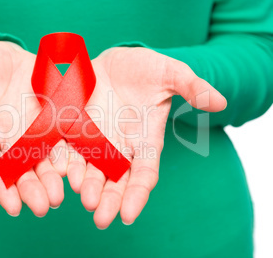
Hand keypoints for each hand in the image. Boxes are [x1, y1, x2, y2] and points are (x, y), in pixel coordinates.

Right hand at [0, 41, 68, 216]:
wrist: (6, 56)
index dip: (1, 186)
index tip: (12, 206)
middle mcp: (9, 140)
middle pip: (21, 171)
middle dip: (31, 190)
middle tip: (43, 207)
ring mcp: (32, 132)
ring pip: (43, 161)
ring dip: (52, 179)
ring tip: (60, 196)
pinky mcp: (52, 120)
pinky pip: (62, 140)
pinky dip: (69, 156)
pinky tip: (78, 170)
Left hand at [67, 47, 226, 228]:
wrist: (114, 61)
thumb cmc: (145, 69)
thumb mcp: (170, 73)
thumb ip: (191, 86)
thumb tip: (220, 102)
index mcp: (144, 140)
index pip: (144, 173)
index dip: (137, 194)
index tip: (127, 215)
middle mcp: (119, 146)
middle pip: (115, 180)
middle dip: (109, 199)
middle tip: (100, 218)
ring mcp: (95, 140)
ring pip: (90, 169)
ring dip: (86, 185)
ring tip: (82, 198)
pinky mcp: (74, 129)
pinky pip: (68, 150)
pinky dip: (64, 163)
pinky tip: (58, 174)